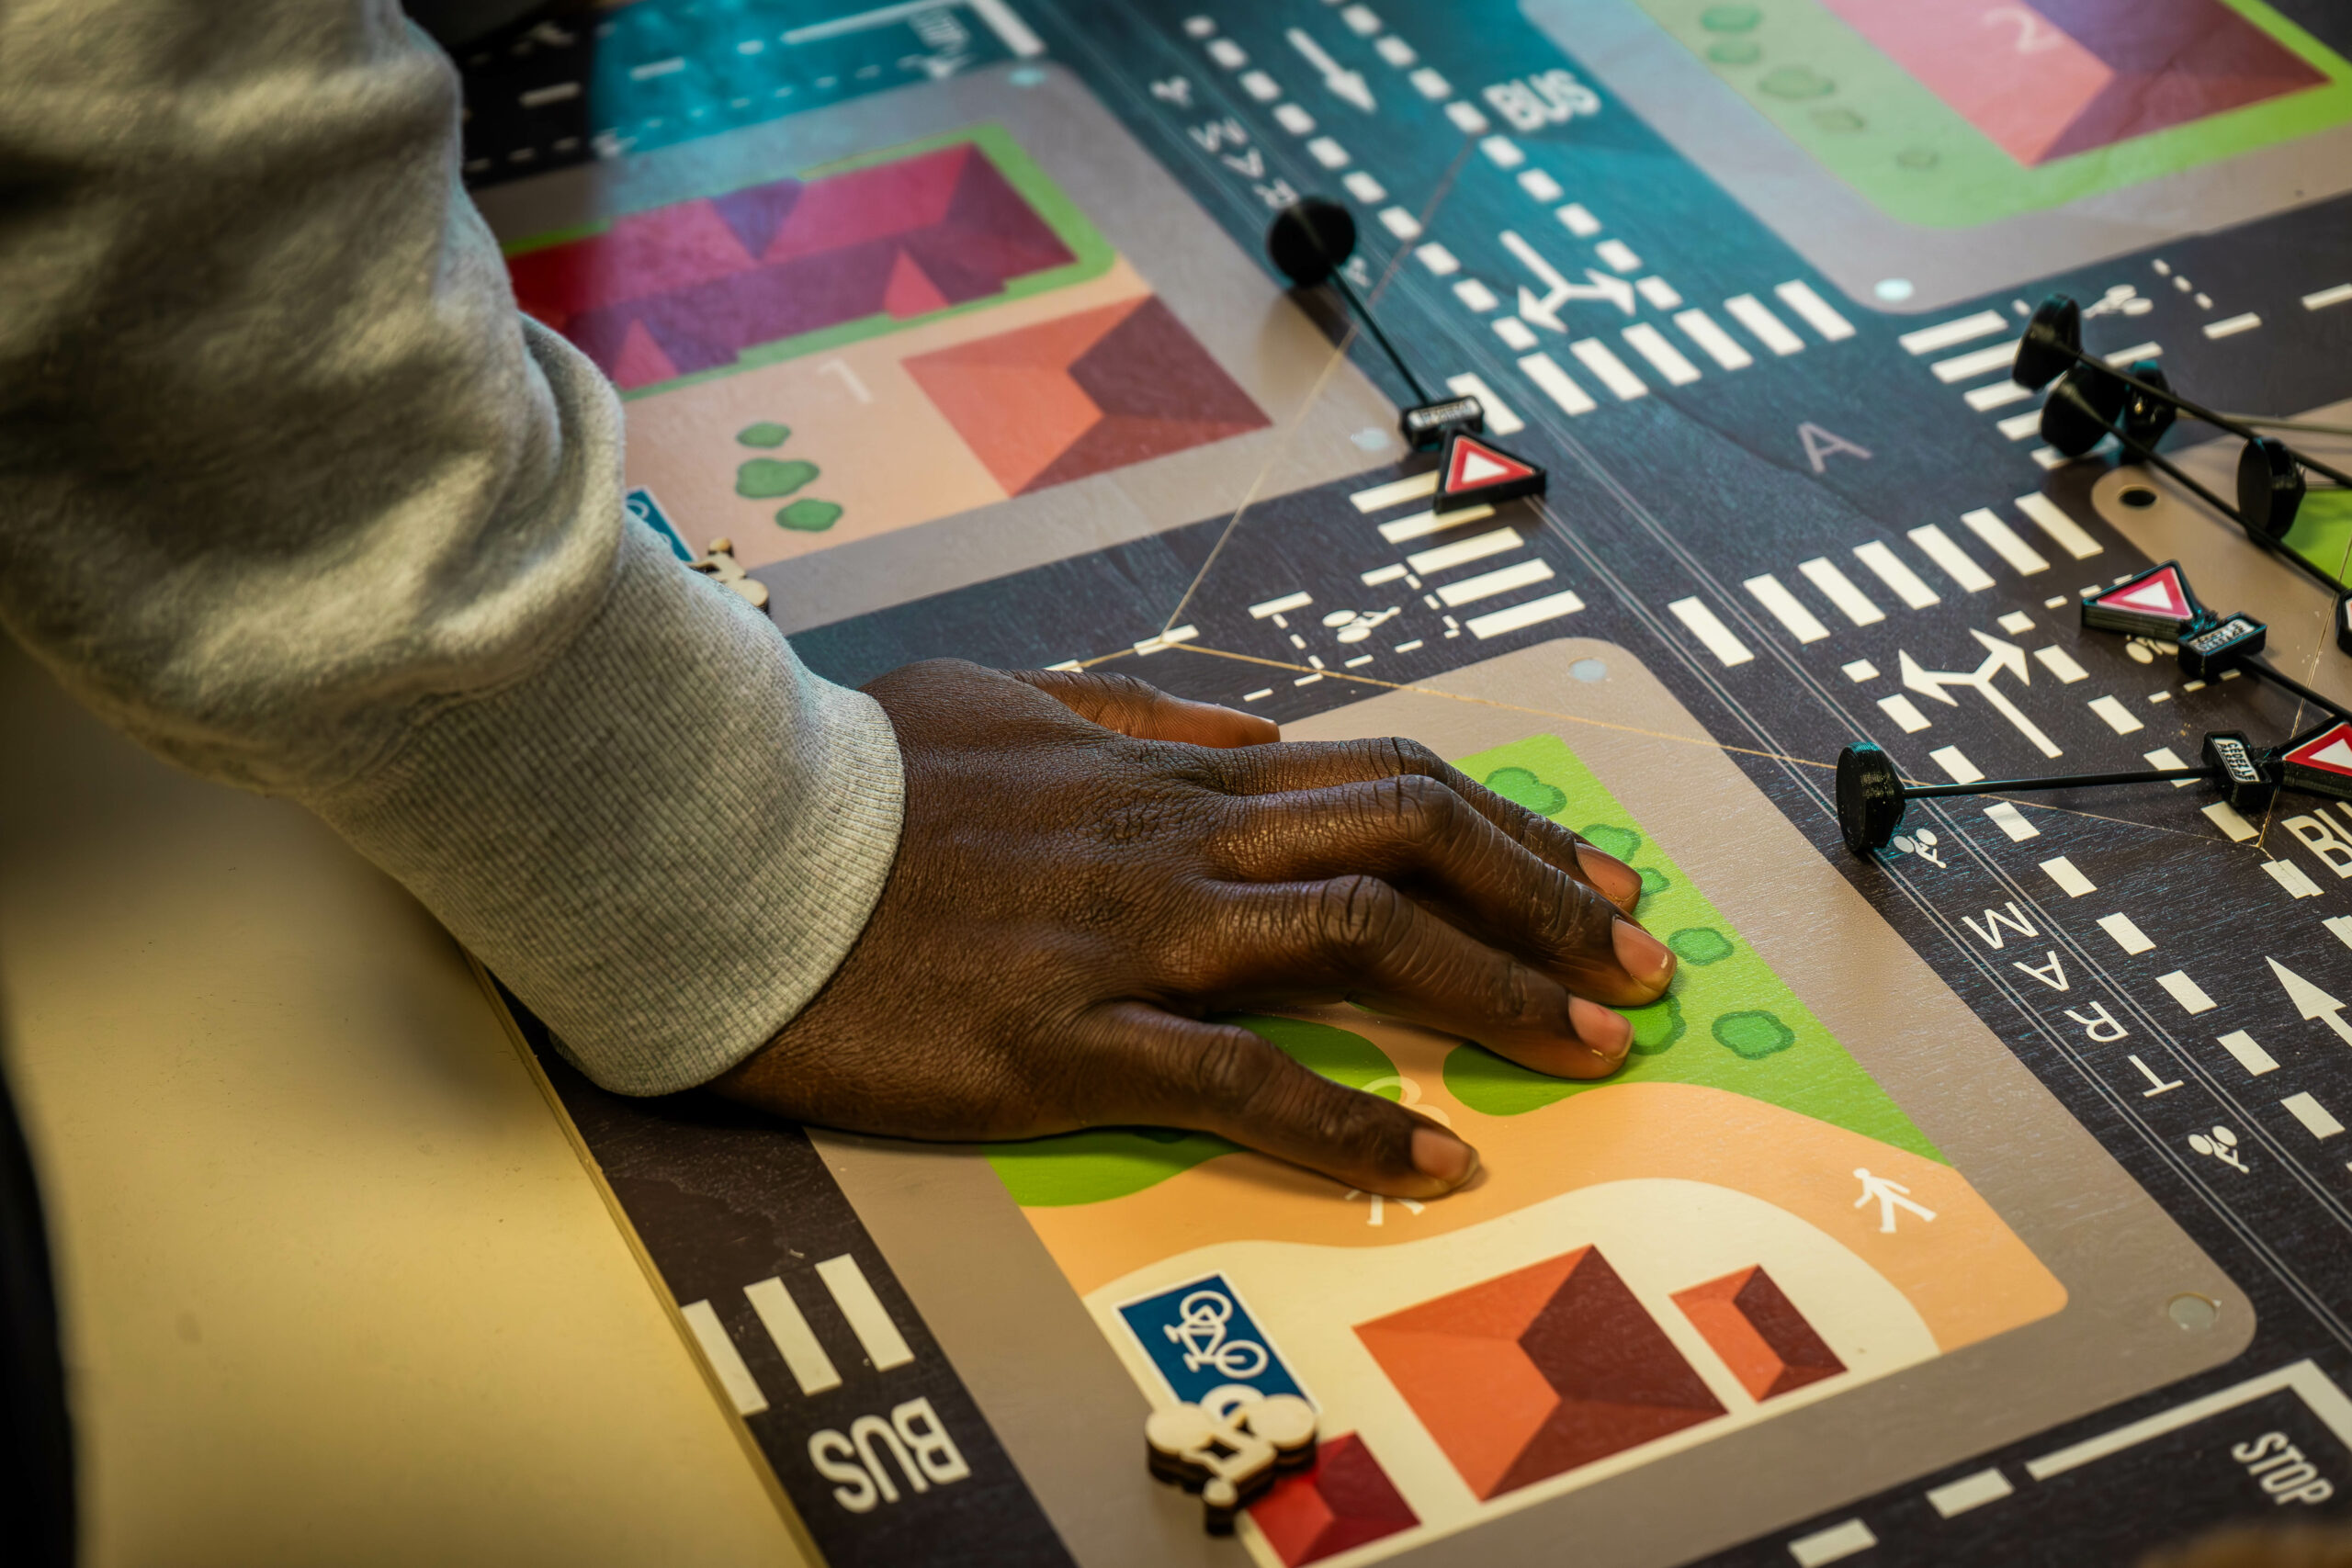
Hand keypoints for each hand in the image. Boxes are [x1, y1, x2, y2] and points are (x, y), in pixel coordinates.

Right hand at [716, 661, 1673, 1197]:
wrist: (726, 845)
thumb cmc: (861, 779)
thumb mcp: (1007, 702)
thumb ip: (1137, 717)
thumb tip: (1247, 732)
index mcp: (1165, 769)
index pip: (1381, 777)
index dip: (1507, 824)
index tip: (1592, 872)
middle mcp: (1175, 839)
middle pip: (1405, 843)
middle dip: (1544, 901)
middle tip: (1642, 961)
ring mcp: (1129, 936)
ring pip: (1354, 944)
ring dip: (1493, 995)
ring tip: (1594, 1043)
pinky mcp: (1067, 1039)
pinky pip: (1239, 1081)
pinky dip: (1350, 1123)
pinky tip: (1432, 1162)